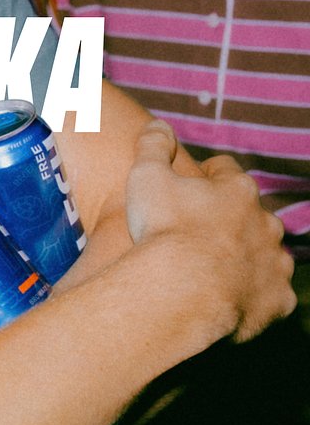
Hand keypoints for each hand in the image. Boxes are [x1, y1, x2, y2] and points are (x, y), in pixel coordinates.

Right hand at [126, 120, 294, 343]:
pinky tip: (233, 299)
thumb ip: (153, 145)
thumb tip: (159, 124)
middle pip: (250, 213)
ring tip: (216, 270)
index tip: (184, 191)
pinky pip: (274, 295)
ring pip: (267, 253)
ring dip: (248, 257)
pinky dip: (258, 296)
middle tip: (197, 235)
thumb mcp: (146, 177)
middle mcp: (265, 223)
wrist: (182, 294)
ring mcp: (275, 263)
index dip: (203, 177)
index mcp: (237, 190)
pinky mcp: (278, 300)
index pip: (224, 170)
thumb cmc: (163, 232)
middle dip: (229, 219)